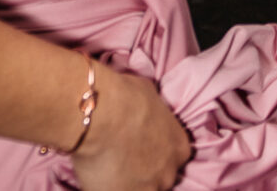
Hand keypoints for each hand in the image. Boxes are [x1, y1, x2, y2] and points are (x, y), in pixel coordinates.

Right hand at [71, 63, 189, 190]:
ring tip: (107, 167)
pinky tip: (96, 173)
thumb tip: (146, 108)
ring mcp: (147, 189)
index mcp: (180, 148)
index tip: (139, 148)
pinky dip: (106, 187)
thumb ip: (154, 111)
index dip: (155, 153)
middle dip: (143, 170)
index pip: (173, 158)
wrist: (102, 116)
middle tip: (122, 157)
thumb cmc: (125, 98)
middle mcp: (169, 173)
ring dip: (126, 181)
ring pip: (140, 188)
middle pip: (159, 177)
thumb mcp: (150, 95)